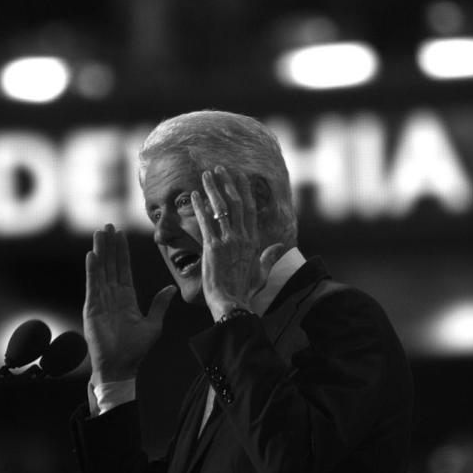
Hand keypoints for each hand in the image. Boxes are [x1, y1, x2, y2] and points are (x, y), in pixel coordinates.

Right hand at [83, 224, 176, 383]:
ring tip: (99, 234)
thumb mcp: (153, 324)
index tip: (121, 234)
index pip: (123, 269)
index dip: (122, 252)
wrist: (121, 366)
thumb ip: (159, 304)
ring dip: (100, 251)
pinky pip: (92, 285)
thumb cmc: (136, 349)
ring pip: (101, 270)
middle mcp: (112, 296)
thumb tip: (171, 289)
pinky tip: (92, 255)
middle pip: (110, 265)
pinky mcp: (92, 308)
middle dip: (109, 246)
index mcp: (126, 298)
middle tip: (108, 226)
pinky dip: (92, 270)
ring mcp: (101, 300)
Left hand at [191, 166, 285, 320]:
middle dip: (228, 184)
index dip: (245, 191)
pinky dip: (198, 207)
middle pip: (236, 204)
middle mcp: (242, 238)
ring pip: (221, 209)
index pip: (250, 210)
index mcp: (253, 241)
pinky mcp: (213, 248)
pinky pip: (204, 223)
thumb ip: (269, 257)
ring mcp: (228, 241)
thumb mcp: (261, 273)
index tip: (240, 176)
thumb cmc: (244, 291)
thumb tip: (279, 246)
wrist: (232, 304)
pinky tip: (193, 195)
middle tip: (220, 168)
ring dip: (212, 190)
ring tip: (205, 175)